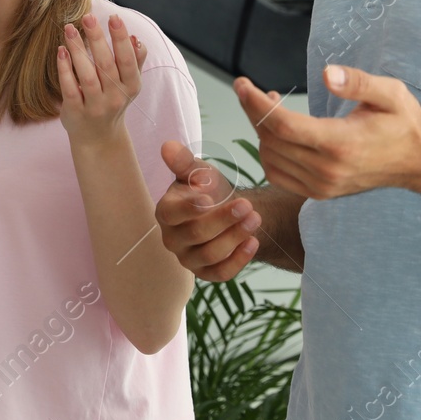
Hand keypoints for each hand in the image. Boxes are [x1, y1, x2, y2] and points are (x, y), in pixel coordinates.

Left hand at [56, 13, 146, 147]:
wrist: (98, 138)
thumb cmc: (113, 101)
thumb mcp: (129, 83)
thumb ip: (135, 60)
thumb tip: (136, 38)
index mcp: (131, 86)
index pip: (127, 59)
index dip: (121, 39)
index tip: (113, 17)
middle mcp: (115, 97)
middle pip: (106, 65)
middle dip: (97, 39)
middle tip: (87, 17)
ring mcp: (96, 106)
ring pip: (87, 75)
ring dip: (78, 51)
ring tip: (69, 29)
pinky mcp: (76, 112)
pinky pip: (70, 88)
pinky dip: (65, 70)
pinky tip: (61, 51)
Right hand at [154, 140, 261, 280]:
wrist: (227, 211)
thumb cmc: (208, 190)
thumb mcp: (198, 172)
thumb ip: (184, 162)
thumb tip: (168, 146)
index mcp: (166, 212)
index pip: (173, 213)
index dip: (191, 207)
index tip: (211, 197)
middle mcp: (172, 238)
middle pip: (196, 234)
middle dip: (223, 220)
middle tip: (247, 206)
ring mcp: (188, 258)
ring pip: (211, 255)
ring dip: (235, 237)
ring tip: (255, 219)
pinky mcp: (206, 273)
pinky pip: (221, 273)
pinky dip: (239, 259)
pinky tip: (253, 242)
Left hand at [246, 65, 420, 199]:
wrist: (419, 161)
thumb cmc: (403, 123)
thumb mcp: (389, 93)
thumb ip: (357, 82)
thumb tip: (326, 73)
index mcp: (341, 144)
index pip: (282, 125)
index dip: (256, 103)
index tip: (242, 83)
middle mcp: (327, 170)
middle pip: (270, 140)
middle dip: (253, 111)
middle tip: (252, 88)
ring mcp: (322, 186)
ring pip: (270, 158)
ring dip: (261, 130)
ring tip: (270, 106)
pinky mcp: (319, 193)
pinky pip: (277, 174)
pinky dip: (268, 152)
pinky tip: (277, 132)